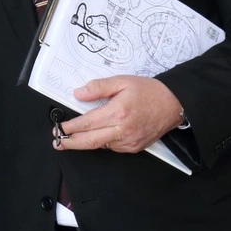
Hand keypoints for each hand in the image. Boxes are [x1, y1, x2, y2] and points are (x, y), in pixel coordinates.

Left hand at [55, 76, 182, 153]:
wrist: (173, 104)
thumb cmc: (149, 92)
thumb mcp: (122, 81)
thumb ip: (98, 87)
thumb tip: (78, 93)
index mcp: (118, 113)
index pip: (86, 124)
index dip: (69, 128)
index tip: (58, 128)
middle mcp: (122, 131)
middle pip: (89, 142)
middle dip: (70, 142)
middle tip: (57, 141)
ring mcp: (128, 142)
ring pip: (100, 145)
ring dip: (86, 142)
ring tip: (73, 137)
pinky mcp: (134, 148)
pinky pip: (112, 147)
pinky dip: (102, 141)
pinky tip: (98, 134)